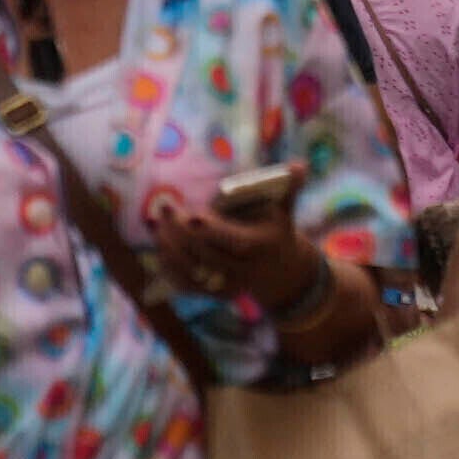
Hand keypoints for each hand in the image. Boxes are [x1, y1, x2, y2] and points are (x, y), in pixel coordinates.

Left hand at [138, 179, 318, 314]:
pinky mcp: (214, 293)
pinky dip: (170, 268)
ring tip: (157, 224)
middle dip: (183, 233)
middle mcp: (244, 270)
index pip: (234, 242)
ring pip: (194, 273)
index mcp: (260, 247)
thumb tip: (300, 166)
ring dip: (171, 250)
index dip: (212, 230)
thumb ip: (290, 189)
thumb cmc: (277, 231)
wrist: (282, 272)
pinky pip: (187, 286)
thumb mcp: (285, 211)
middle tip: (165, 209)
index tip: (191, 215)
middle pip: (208, 255)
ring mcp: (228, 285)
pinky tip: (160, 246)